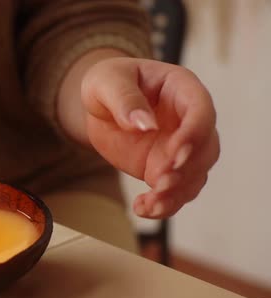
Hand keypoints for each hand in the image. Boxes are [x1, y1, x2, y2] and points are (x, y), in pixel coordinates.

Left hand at [81, 57, 219, 218]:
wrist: (99, 106)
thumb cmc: (108, 83)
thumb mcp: (106, 82)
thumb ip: (124, 99)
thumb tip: (144, 123)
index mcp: (181, 89)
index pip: (201, 111)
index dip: (194, 135)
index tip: (175, 156)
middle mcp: (188, 120)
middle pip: (205, 149)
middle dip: (186, 170)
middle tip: (159, 182)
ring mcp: (180, 147)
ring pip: (194, 176)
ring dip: (176, 193)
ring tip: (149, 203)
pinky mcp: (167, 168)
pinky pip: (175, 191)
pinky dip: (164, 205)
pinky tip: (143, 208)